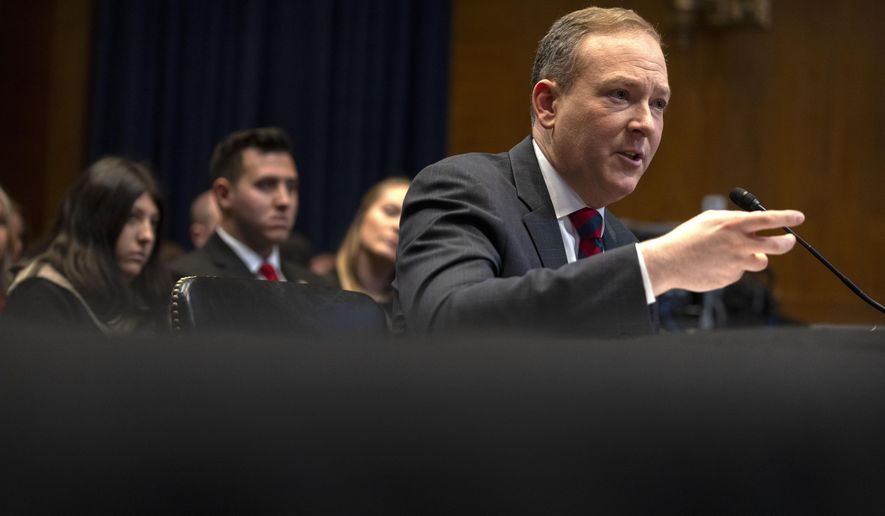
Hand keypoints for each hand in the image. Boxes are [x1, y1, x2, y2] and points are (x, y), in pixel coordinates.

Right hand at [637, 209, 804, 294]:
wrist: (669, 262)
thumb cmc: (687, 238)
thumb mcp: (709, 220)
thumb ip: (732, 220)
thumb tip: (752, 222)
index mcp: (734, 225)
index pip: (769, 219)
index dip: (787, 217)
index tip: (798, 217)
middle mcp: (739, 244)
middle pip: (777, 245)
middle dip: (787, 242)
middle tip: (789, 240)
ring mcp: (737, 263)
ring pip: (760, 261)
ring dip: (754, 257)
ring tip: (734, 255)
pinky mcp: (731, 278)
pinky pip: (740, 272)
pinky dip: (731, 268)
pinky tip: (714, 265)